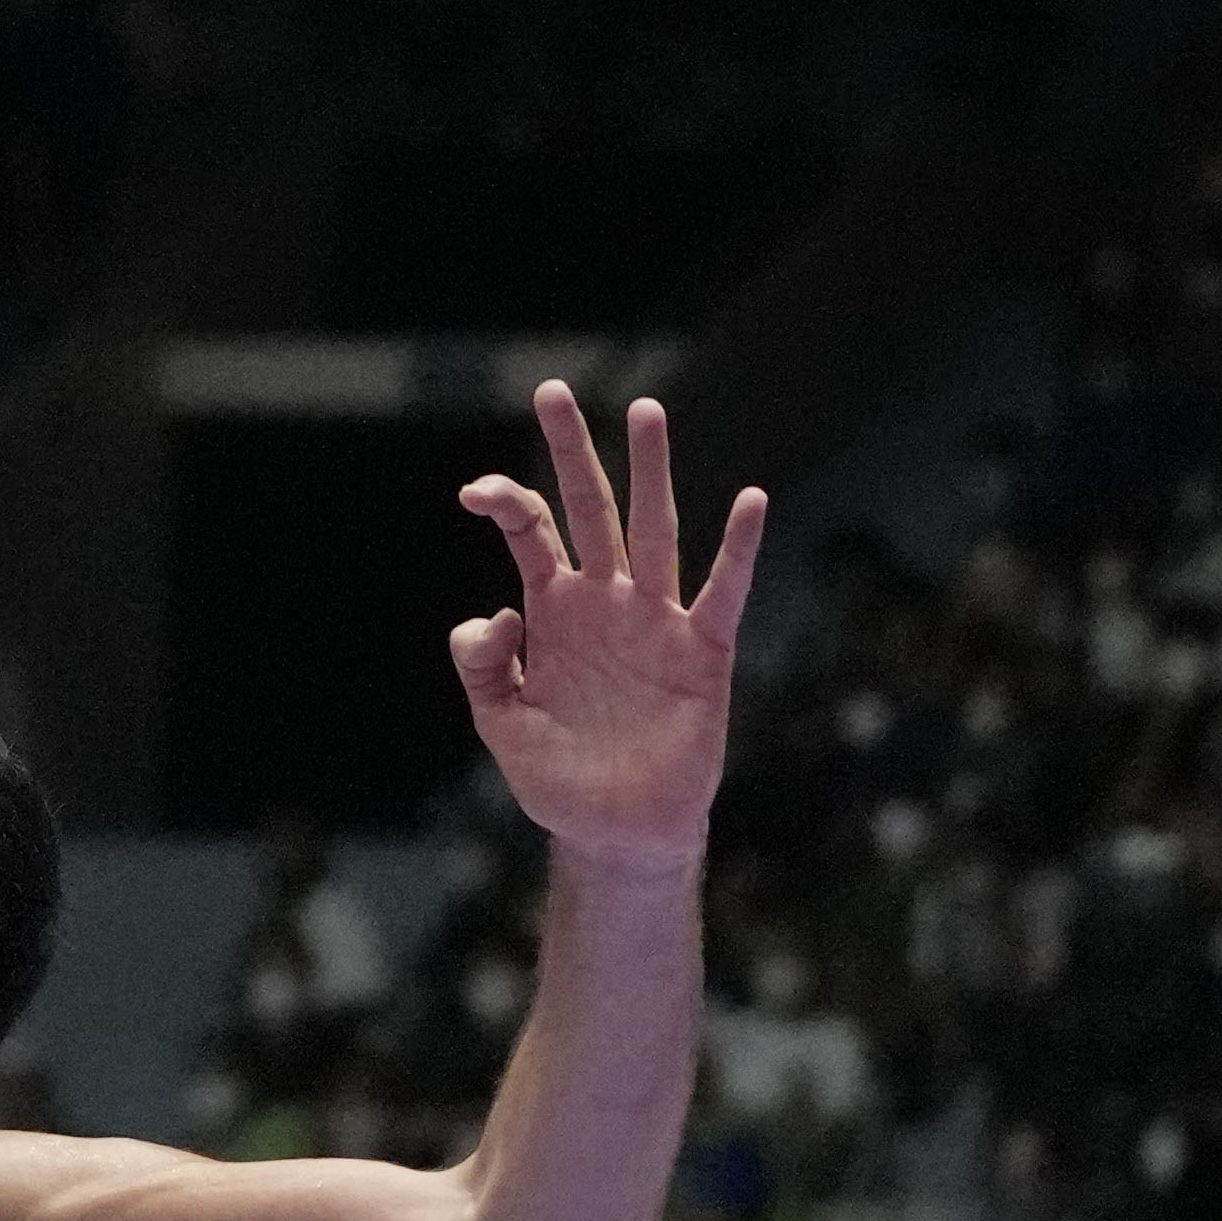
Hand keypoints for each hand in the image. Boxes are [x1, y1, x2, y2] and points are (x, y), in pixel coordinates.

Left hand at [448, 382, 764, 879]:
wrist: (613, 831)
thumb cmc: (557, 776)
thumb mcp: (499, 722)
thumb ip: (481, 665)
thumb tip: (494, 611)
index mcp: (551, 613)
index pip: (531, 535)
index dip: (505, 505)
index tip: (473, 493)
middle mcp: (605, 602)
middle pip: (590, 510)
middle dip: (572, 451)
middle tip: (552, 389)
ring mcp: (654, 622)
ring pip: (654, 531)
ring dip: (650, 473)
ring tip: (645, 411)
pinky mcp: (701, 653)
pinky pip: (722, 593)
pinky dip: (738, 549)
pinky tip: (749, 501)